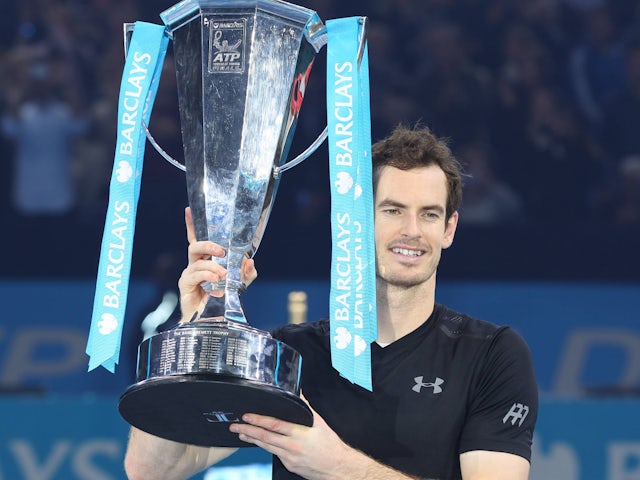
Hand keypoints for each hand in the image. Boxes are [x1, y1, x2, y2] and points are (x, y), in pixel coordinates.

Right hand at [177, 206, 257, 319]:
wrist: (212, 320)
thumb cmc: (223, 299)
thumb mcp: (240, 284)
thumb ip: (246, 273)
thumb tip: (250, 262)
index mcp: (206, 260)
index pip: (198, 238)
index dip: (192, 225)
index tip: (189, 209)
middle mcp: (196, 264)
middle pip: (195, 246)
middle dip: (209, 245)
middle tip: (222, 251)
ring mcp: (190, 274)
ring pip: (197, 261)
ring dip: (212, 265)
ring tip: (223, 275)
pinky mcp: (186, 284)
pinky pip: (195, 274)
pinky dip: (207, 275)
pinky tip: (216, 280)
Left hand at [229, 396, 351, 479]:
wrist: (337, 467)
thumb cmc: (330, 445)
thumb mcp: (320, 423)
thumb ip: (306, 408)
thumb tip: (298, 393)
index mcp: (299, 434)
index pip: (274, 425)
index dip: (258, 420)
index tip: (247, 416)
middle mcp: (292, 446)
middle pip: (265, 437)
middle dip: (247, 430)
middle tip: (235, 425)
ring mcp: (289, 458)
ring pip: (266, 447)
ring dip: (252, 439)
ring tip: (241, 433)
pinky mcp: (289, 465)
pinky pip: (274, 454)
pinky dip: (265, 447)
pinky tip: (258, 442)